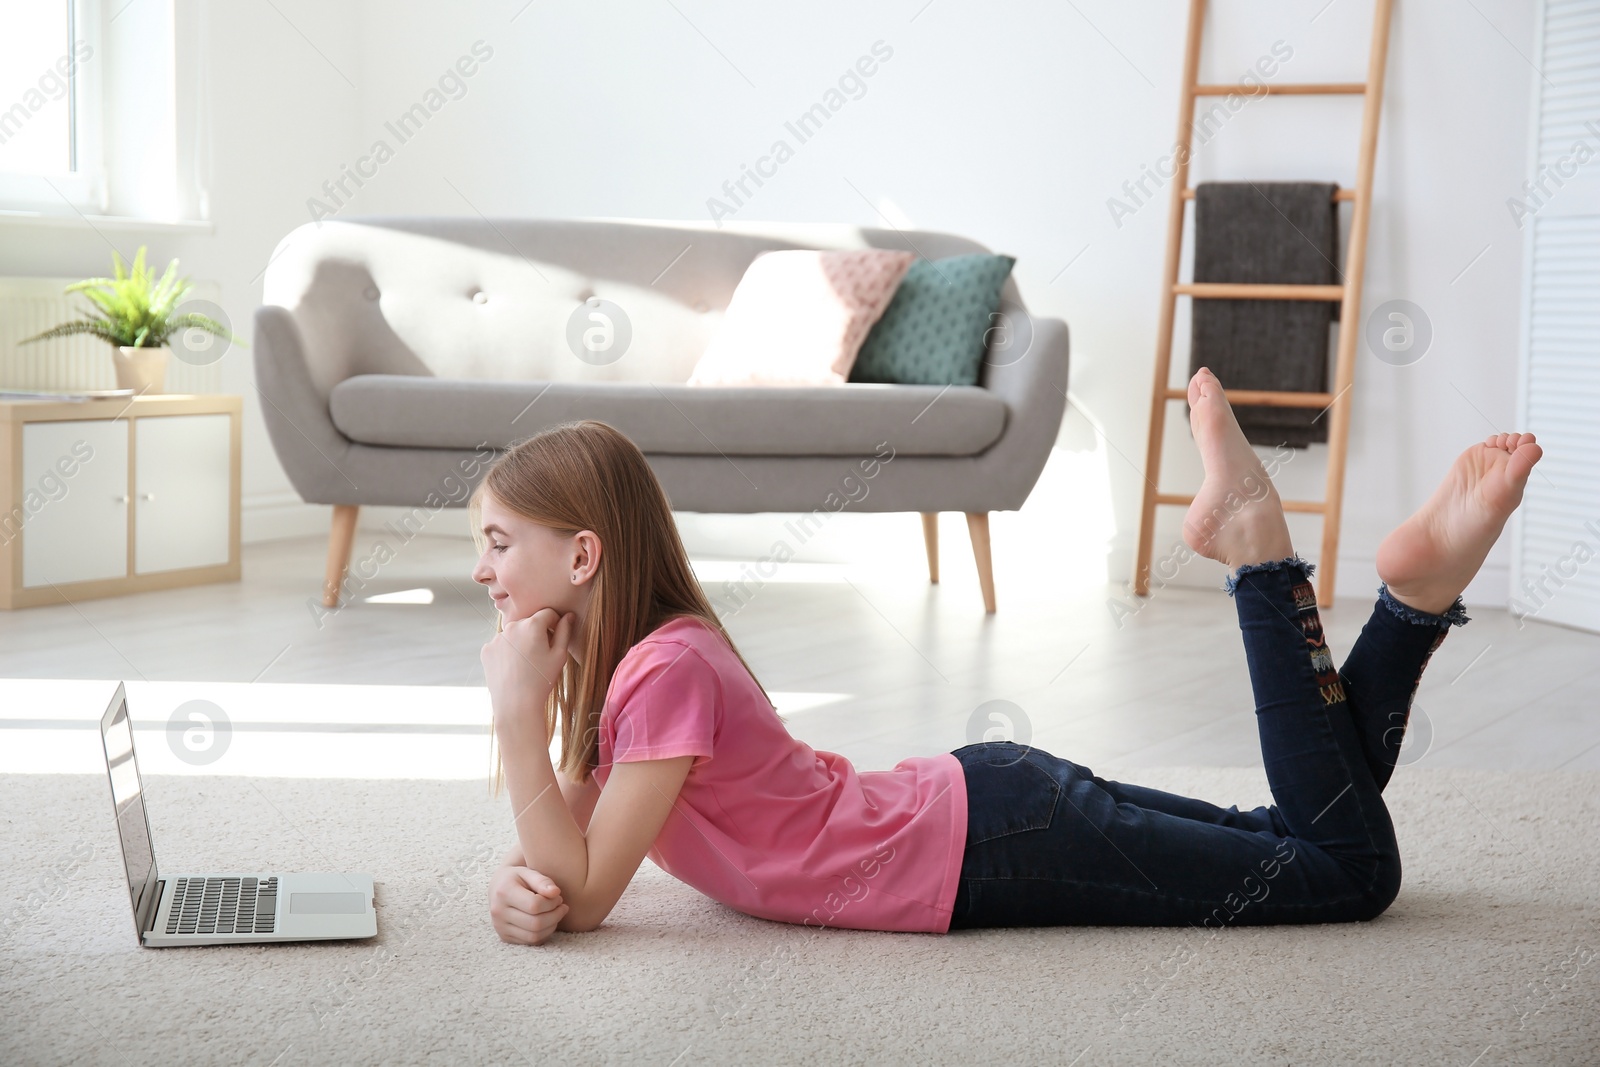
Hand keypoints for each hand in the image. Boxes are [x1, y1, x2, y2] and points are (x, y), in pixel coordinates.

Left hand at [482, 608, 576, 727]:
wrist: (516, 705)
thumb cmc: (542, 681)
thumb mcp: (560, 656)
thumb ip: (564, 631)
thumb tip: (568, 615)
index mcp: (532, 625)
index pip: (548, 613)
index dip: (554, 624)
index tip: (555, 639)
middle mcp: (512, 626)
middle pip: (529, 622)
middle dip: (536, 632)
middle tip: (540, 655)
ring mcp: (497, 638)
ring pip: (514, 634)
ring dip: (521, 641)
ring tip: (526, 664)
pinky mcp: (487, 650)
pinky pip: (501, 645)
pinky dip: (507, 652)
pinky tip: (513, 667)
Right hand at [489, 865, 569, 944]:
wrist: (498, 887)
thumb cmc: (517, 878)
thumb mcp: (528, 872)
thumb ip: (542, 881)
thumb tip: (555, 892)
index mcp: (504, 892)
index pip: (535, 905)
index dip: (552, 903)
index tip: (558, 896)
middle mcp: (498, 912)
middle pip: (535, 923)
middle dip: (555, 915)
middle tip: (561, 906)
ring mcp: (500, 927)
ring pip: (534, 936)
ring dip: (552, 926)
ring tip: (556, 913)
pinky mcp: (504, 937)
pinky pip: (530, 941)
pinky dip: (544, 934)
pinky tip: (548, 921)